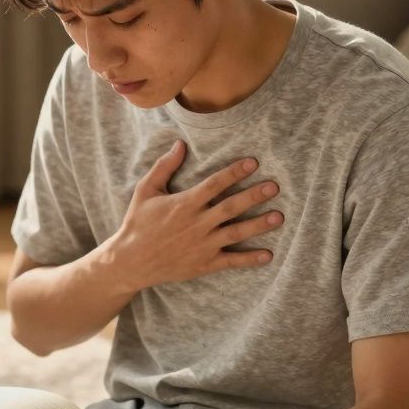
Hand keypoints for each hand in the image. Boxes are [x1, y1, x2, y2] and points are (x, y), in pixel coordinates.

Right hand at [108, 140, 282, 292]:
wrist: (130, 262)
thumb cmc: (137, 223)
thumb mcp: (146, 191)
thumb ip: (164, 167)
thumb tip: (180, 145)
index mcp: (184, 203)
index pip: (214, 184)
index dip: (234, 172)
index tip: (253, 162)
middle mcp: (197, 224)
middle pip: (231, 207)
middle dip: (254, 196)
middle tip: (274, 187)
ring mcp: (202, 245)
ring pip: (236, 233)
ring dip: (258, 225)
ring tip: (278, 217)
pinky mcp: (204, 264)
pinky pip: (231, 261)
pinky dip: (250, 259)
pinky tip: (267, 254)